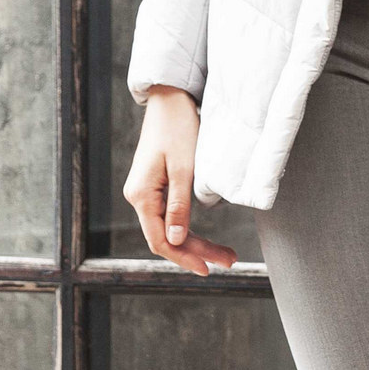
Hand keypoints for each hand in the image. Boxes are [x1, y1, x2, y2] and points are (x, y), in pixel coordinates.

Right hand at [123, 88, 238, 274]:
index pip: (160, 240)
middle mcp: (138, 197)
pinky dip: (188, 228)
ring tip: (224, 253)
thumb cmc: (178, 128)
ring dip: (195, 242)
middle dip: (197, 252)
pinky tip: (204, 237)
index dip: (184, 257)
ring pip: (169, 228)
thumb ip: (179, 206)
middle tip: (229, 261)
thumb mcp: (184, 168)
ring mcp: (145, 192)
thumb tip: (175, 241)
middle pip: (167, 237)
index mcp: (141, 195)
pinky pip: (169, 216)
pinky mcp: (155, 186)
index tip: (208, 269)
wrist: (170, 100)